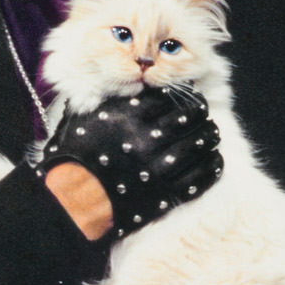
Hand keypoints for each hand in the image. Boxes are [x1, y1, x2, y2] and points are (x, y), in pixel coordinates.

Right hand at [37, 86, 221, 237]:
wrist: (69, 200)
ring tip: (212, 133)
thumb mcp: (81, 116)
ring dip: (210, 136)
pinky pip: (198, 178)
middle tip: (203, 112)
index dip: (182, 94)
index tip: (188, 95)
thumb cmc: (71, 156)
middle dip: (200, 112)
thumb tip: (122, 83)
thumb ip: (105, 98)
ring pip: (198, 145)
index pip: (168, 97)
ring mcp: (157, 168)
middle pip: (188, 118)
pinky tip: (215, 160)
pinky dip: (212, 167)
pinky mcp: (164, 194)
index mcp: (127, 116)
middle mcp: (146, 139)